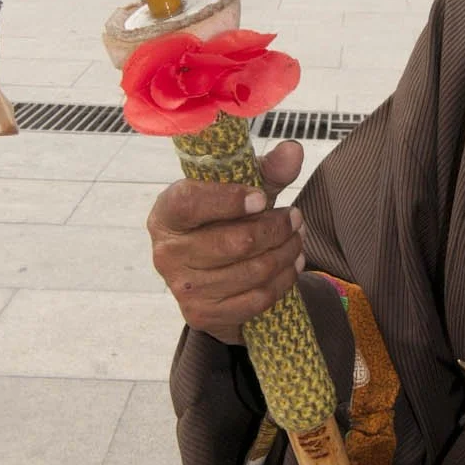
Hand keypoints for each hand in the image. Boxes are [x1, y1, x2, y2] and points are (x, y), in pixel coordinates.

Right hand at [148, 140, 305, 344]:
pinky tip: (293, 264)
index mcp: (166, 213)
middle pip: (234, 242)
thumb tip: (293, 151)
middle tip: (296, 217)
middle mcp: (166, 253)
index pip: (191, 203)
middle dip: (276, 228)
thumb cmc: (226, 219)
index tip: (263, 198)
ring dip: (286, 253)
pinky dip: (283, 280)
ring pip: (252, 271)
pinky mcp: (202, 314)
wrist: (212, 271)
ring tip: (298, 238)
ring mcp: (183, 288)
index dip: (229, 200)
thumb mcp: (243, 190)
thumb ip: (267, 169)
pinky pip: (256, 299)